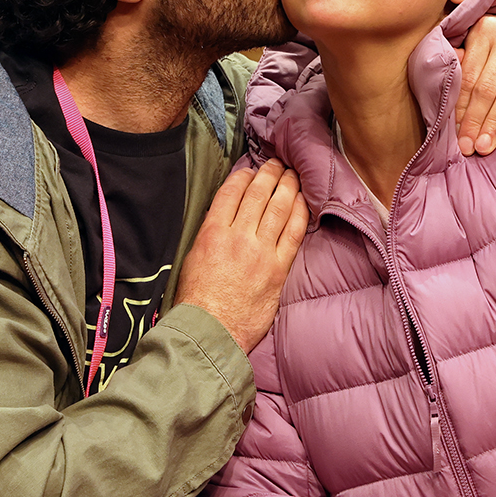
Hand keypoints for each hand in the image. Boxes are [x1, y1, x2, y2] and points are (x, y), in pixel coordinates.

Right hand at [174, 160, 307, 353]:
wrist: (211, 333)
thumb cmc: (197, 302)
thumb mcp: (192, 260)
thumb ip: (210, 236)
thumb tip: (224, 220)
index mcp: (211, 233)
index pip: (231, 193)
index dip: (244, 176)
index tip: (251, 169)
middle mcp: (237, 237)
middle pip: (258, 196)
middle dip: (269, 175)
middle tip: (277, 163)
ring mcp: (260, 253)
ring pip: (278, 209)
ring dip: (287, 188)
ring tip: (292, 175)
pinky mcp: (278, 270)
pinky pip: (293, 234)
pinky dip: (299, 214)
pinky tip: (303, 201)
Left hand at [452, 15, 495, 155]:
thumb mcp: (481, 49)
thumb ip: (465, 66)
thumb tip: (444, 92)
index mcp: (485, 30)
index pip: (469, 77)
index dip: (461, 108)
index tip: (457, 134)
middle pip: (487, 87)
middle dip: (476, 120)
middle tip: (470, 146)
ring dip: (494, 122)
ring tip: (485, 144)